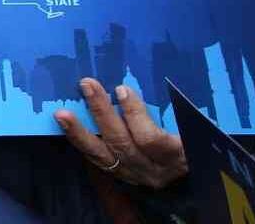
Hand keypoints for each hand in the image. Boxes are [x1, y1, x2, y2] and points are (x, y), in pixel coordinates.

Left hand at [55, 79, 186, 188]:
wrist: (186, 173)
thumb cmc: (192, 138)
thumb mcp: (192, 126)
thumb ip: (178, 110)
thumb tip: (155, 79)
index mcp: (176, 155)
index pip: (152, 140)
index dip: (135, 115)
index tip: (121, 89)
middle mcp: (153, 170)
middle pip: (123, 144)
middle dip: (102, 112)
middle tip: (88, 84)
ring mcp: (134, 175)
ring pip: (104, 155)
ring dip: (81, 131)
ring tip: (62, 113)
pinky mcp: (118, 175)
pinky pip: (96, 159)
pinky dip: (80, 141)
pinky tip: (65, 125)